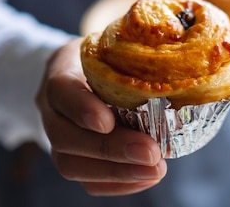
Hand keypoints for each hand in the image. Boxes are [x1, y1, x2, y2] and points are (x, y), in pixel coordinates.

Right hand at [36, 38, 166, 195]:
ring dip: (117, 173)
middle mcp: (52, 110)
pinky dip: (118, 184)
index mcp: (60, 73)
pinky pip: (87, 181)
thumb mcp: (113, 44)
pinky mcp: (72, 159)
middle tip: (151, 153)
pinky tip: (146, 177)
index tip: (107, 123)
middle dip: (110, 150)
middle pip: (66, 137)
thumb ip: (133, 52)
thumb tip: (176, 57)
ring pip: (72, 165)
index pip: (62, 91)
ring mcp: (58, 139)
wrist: (79, 73)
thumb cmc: (104, 57)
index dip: (82, 109)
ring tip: (155, 169)